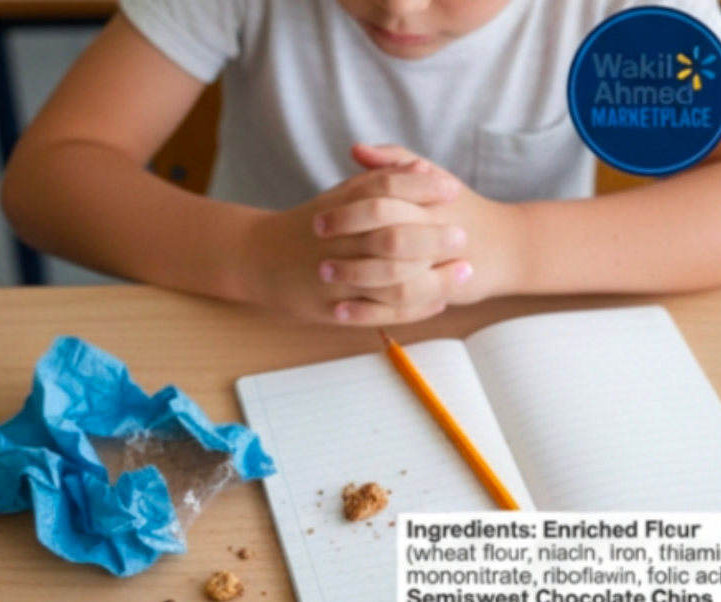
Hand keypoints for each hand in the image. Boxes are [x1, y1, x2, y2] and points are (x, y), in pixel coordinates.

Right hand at [253, 153, 470, 325]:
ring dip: (431, 279)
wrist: (258, 258)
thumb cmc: (308, 225)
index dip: (423, 188)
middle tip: (462, 236)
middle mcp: (339, 243)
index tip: (452, 190)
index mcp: (341, 207)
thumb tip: (422, 169)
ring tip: (461, 274)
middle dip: (433, 238)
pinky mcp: (334, 309)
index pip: (387, 188)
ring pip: (391, 281)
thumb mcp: (340, 194)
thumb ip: (379, 178)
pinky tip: (436, 301)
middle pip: (394, 238)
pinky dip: (412, 309)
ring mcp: (336, 279)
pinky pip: (380, 312)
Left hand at [334, 145, 527, 314]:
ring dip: (353, 274)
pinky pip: (397, 307)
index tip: (319, 214)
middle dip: (348, 239)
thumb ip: (396, 161)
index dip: (348, 208)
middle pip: (387, 235)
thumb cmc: (460, 210)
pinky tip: (338, 310)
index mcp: (432, 200)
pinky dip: (366, 310)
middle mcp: (435, 230)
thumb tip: (356, 150)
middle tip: (317, 242)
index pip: (386, 198)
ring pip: (391, 275)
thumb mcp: (434, 177)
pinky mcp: (436, 293)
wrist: (507, 247)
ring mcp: (436, 265)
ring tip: (323, 272)